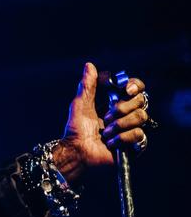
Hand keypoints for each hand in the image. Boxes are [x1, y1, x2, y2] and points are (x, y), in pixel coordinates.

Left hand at [55, 62, 148, 180]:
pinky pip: (139, 134)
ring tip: (106, 132)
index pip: (136, 87)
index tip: (125, 89)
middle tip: (106, 116)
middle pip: (141, 100)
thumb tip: (89, 65)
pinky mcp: (134, 144)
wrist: (76, 150)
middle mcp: (127, 113)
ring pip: (142, 116)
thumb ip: (87, 85)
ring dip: (120, 124)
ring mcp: (132, 128)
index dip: (134, 85)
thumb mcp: (79, 103)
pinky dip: (122, 138)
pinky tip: (111, 143)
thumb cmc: (76, 128)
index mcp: (116, 101)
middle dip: (122, 107)